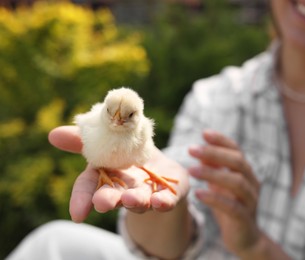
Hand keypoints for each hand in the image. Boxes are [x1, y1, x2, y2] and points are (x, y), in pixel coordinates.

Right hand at [49, 126, 188, 222]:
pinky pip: (167, 199)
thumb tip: (53, 134)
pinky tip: (161, 201)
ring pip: (139, 200)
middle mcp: (123, 189)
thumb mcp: (108, 141)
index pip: (89, 187)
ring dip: (135, 201)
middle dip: (107, 200)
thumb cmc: (128, 155)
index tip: (77, 215)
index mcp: (106, 175)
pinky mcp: (169, 193)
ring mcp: (147, 192)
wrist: (161, 169)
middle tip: (102, 203)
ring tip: (131, 199)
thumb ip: (85, 139)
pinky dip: (163, 201)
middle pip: (113, 196)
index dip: (81, 200)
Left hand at [188, 130, 260, 256]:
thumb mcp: (220, 185)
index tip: (204, 133)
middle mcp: (252, 183)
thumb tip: (201, 150)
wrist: (245, 238)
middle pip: (238, 162)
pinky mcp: (245, 219)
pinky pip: (232, 207)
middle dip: (215, 153)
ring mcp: (251, 201)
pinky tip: (198, 194)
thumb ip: (214, 168)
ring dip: (213, 174)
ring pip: (237, 183)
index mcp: (245, 172)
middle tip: (191, 149)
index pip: (236, 150)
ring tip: (191, 170)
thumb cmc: (230, 206)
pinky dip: (215, 199)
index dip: (222, 141)